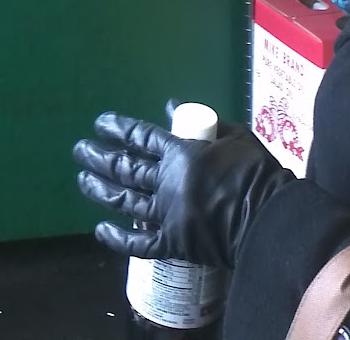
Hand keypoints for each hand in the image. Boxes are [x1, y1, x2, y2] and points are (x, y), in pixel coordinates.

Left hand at [74, 112, 289, 267]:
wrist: (269, 219)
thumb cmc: (255, 173)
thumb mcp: (234, 136)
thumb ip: (204, 121)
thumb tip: (172, 107)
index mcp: (181, 153)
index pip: (141, 136)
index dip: (118, 128)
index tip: (101, 124)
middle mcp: (167, 181)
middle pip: (125, 167)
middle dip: (100, 157)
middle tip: (80, 150)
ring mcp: (167, 213)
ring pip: (125, 201)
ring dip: (101, 190)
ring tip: (83, 180)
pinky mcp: (173, 242)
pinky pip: (140, 242)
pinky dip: (118, 238)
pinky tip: (100, 230)